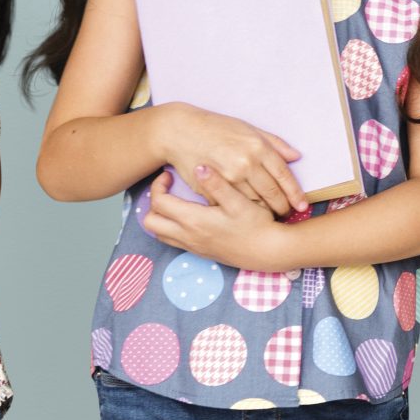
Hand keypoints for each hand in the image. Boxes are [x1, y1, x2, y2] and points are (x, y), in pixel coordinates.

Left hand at [141, 168, 285, 268]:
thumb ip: (217, 185)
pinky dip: (171, 227)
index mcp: (194, 221)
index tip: (169, 175)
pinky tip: (189, 215)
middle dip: (154, 202)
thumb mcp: (239, 202)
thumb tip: (199, 167)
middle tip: (169, 188)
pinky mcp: (200, 252)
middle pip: (151, 222)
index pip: (159, 203)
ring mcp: (193, 246)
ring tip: (177, 200)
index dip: (158, 186)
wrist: (268, 252)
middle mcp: (188, 236)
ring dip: (162, 216)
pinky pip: (172, 241)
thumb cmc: (257, 225)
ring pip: (159, 234)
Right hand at [154, 104, 305, 218]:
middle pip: (271, 193)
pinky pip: (232, 205)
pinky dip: (242, 211)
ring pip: (254, 203)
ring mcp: (228, 177)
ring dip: (263, 211)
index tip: (302, 206)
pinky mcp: (212, 188)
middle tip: (286, 214)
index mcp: (258, 147)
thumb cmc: (216, 128)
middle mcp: (246, 163)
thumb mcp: (248, 129)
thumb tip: (295, 156)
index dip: (295, 193)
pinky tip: (246, 213)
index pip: (284, 175)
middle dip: (282, 207)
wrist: (181, 132)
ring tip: (270, 215)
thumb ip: (274, 144)